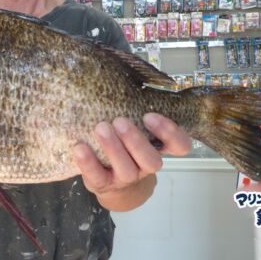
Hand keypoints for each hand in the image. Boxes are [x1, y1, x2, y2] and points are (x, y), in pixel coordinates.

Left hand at [73, 113, 191, 210]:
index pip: (180, 145)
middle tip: (120, 121)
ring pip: (126, 169)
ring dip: (113, 149)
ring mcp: (126, 178)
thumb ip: (135, 109)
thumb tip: (118, 75)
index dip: (170, 132)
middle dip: (136, 140)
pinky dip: (88, 163)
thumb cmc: (123, 144)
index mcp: (158, 147)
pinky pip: (98, 177)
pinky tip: (80, 147)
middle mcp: (146, 165)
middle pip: (151, 160)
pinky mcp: (104, 184)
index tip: (149, 116)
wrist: (109, 180)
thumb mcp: (135, 126)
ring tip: (100, 129)